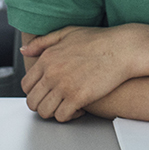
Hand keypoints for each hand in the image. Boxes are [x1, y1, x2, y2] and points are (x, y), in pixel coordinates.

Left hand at [21, 24, 148, 121]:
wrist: (124, 48)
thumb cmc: (100, 40)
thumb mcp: (68, 33)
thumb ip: (43, 42)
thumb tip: (24, 50)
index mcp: (47, 58)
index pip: (26, 85)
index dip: (35, 92)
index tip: (46, 94)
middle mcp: (52, 73)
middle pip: (33, 101)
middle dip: (43, 105)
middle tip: (56, 103)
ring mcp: (64, 86)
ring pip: (45, 112)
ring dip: (54, 112)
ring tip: (66, 107)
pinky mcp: (78, 97)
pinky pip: (62, 116)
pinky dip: (69, 116)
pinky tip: (79, 108)